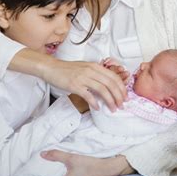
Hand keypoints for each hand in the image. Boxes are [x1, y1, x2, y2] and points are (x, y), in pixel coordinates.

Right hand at [9, 49, 126, 111]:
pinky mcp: (75, 85)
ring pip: (102, 90)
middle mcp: (91, 71)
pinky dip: (95, 103)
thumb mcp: (85, 68)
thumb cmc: (68, 69)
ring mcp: (83, 78)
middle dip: (118, 96)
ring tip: (113, 108)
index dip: (121, 88)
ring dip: (110, 101)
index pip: (114, 77)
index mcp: (95, 66)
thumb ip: (96, 75)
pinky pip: (88, 95)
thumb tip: (108, 86)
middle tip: (121, 105)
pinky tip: (98, 107)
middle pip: (111, 84)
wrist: (52, 68)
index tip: (125, 96)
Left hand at [40, 150, 133, 175]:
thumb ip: (57, 156)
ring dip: (55, 173)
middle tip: (42, 165)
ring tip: (50, 163)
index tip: (36, 170)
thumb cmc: (89, 166)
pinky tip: (62, 164)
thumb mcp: (71, 159)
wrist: (105, 168)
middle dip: (48, 174)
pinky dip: (62, 172)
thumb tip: (42, 154)